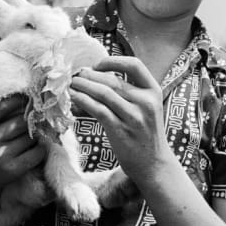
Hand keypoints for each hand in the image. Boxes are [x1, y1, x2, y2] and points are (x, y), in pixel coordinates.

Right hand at [0, 94, 45, 212]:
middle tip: (34, 120)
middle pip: (22, 119)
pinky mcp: (10, 170)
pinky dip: (40, 149)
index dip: (22, 100)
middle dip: (30, 119)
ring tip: (30, 136)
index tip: (28, 100)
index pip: (7, 103)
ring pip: (30, 135)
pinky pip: (36, 152)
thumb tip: (27, 93)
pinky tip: (33, 150)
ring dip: (35, 135)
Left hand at [70, 56, 172, 186]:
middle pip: (113, 79)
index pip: (134, 65)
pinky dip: (84, 101)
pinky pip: (98, 110)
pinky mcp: (121, 130)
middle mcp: (146, 101)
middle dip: (91, 75)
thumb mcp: (146, 107)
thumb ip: (130, 92)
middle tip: (76, 75)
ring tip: (72, 84)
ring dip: (84, 86)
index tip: (97, 65)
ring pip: (103, 93)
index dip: (113, 61)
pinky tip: (75, 98)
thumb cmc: (145, 133)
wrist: (154, 165)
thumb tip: (97, 76)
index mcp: (153, 91)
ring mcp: (134, 116)